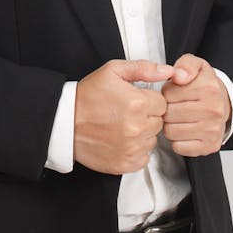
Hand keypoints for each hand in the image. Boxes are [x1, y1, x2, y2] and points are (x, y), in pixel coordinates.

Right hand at [73, 59, 173, 174]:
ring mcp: (131, 148)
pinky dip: (135, 151)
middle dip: (146, 117)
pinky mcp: (125, 164)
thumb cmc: (88, 96)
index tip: (134, 101)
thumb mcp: (113, 71)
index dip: (148, 101)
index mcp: (138, 103)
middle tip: (126, 113)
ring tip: (121, 127)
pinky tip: (120, 141)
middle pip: (158, 122)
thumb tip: (168, 71)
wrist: (65, 123)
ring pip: (151, 140)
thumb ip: (143, 68)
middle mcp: (137, 128)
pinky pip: (143, 158)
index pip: (162, 103)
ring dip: (141, 134)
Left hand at [160, 54, 230, 156]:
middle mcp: (214, 110)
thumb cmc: (204, 85)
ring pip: (171, 132)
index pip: (167, 94)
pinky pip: (178, 147)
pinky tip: (184, 130)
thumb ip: (185, 65)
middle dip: (167, 110)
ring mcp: (213, 130)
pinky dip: (177, 140)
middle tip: (175, 106)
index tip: (175, 93)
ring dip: (170, 125)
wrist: (223, 103)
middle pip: (168, 114)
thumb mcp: (195, 65)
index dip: (166, 93)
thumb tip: (178, 76)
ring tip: (179, 117)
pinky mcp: (210, 146)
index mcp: (209, 88)